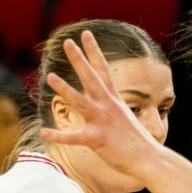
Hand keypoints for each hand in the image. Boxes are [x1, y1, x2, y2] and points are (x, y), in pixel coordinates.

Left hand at [40, 30, 166, 178]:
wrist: (148, 158)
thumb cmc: (132, 140)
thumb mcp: (121, 117)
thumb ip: (110, 107)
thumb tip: (104, 102)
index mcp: (113, 99)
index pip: (102, 69)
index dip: (93, 51)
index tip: (85, 34)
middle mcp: (108, 105)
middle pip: (91, 77)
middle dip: (79, 59)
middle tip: (67, 42)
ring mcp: (102, 121)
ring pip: (81, 101)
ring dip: (65, 89)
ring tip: (50, 77)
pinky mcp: (97, 139)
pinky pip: (74, 137)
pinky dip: (58, 135)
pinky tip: (43, 132)